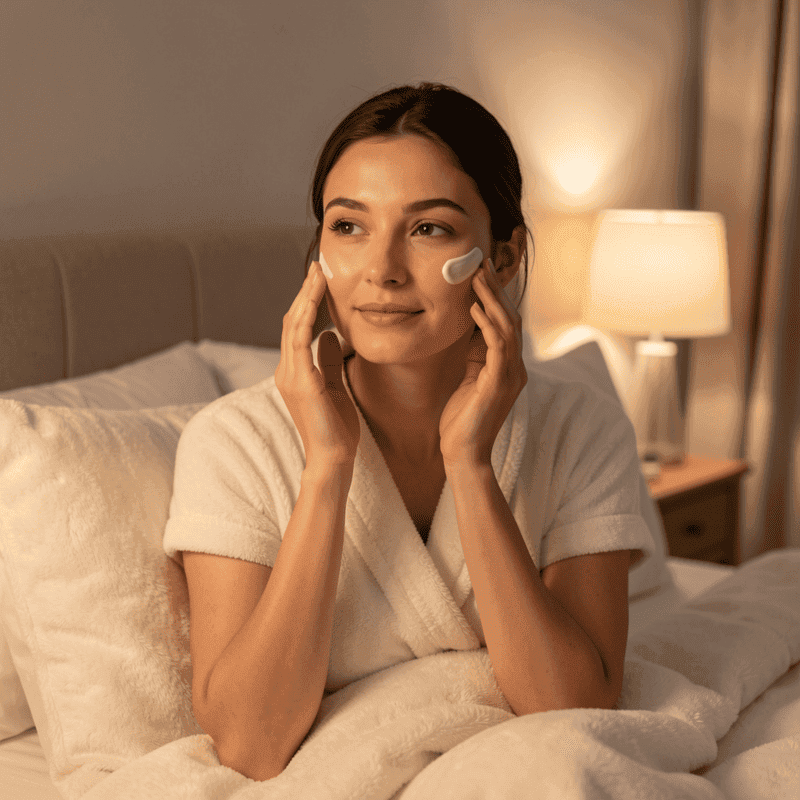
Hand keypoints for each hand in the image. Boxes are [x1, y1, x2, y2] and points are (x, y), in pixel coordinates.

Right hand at [274, 260, 359, 469]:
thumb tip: (329, 335)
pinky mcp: (301, 382)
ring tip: (318, 274)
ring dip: (306, 297)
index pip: (298, 328)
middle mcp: (287, 370)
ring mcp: (290, 375)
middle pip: (292, 320)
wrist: (333, 458)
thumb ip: (329, 361)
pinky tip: (315, 299)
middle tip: (319, 266)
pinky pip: (300, 341)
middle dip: (305, 292)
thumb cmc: (337, 428)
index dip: (307, 302)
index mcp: (295, 371)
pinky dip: (306, 317)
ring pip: (293, 325)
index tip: (320, 279)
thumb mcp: (336, 386)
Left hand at [439, 258, 527, 467]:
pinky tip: (475, 309)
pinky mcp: (499, 383)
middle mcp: (515, 368)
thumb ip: (475, 355)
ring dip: (492, 300)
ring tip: (478, 277)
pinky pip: (497, 346)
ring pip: (507, 327)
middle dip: (496, 290)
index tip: (482, 273)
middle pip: (510, 319)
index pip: (506, 324)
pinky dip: (487, 325)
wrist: (463, 454)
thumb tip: (471, 326)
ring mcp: (510, 375)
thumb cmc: (462, 420)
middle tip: (481, 264)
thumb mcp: (468, 379)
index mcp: (508, 366)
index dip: (496, 297)